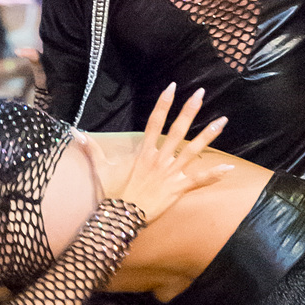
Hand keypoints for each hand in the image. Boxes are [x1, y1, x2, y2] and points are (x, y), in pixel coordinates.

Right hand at [80, 84, 231, 225]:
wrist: (121, 217)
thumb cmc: (112, 194)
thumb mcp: (101, 170)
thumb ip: (92, 150)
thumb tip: (75, 133)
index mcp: (144, 153)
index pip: (154, 122)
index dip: (163, 104)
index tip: (172, 87)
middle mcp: (160, 159)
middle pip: (177, 130)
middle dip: (190, 111)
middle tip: (201, 93)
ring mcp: (171, 173)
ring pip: (193, 151)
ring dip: (208, 135)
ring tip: (223, 121)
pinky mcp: (178, 189)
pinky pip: (199, 180)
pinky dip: (214, 175)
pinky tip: (230, 169)